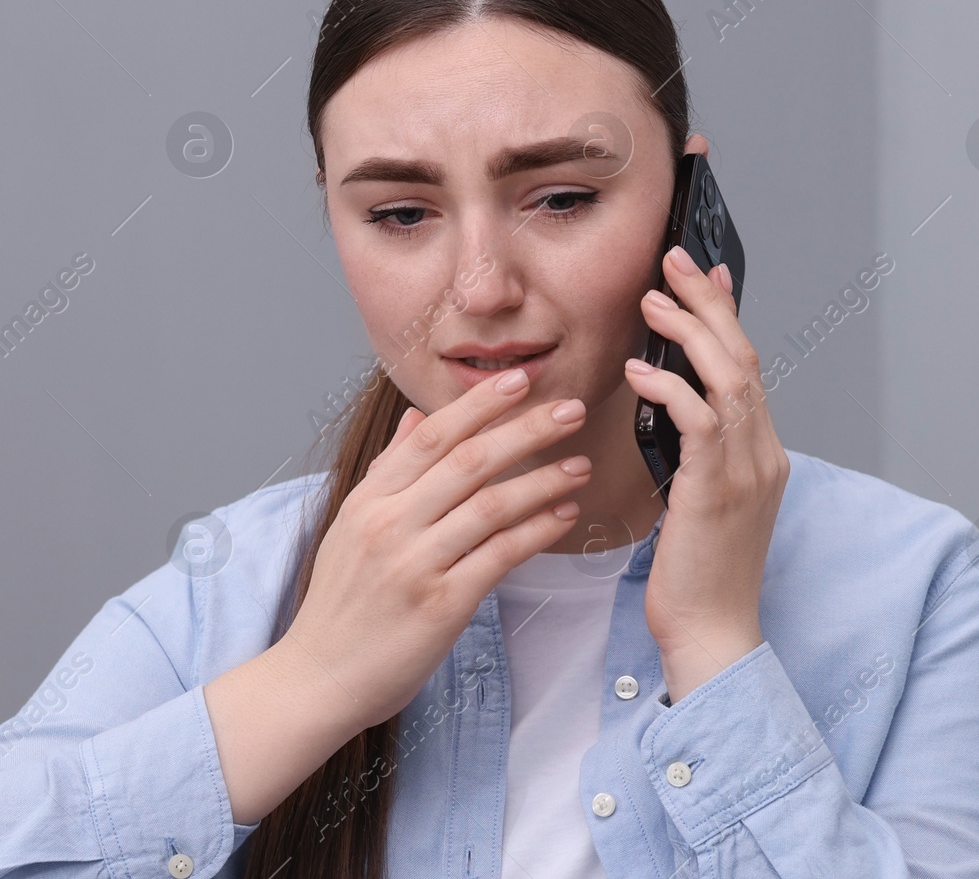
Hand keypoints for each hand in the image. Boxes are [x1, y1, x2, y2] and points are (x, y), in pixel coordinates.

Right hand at [283, 370, 593, 730]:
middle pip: (468, 461)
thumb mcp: (352, 526)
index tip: (520, 381)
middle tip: (571, 409)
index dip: (479, 404)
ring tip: (580, 465)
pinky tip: (564, 515)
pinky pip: (501, 555)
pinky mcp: (442, 604)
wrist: (317, 678)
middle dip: (526, 429)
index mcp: (369, 501)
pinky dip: (538, 531)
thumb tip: (416, 417)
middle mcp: (390, 524)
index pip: (431, 436)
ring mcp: (415, 564)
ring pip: (491, 505)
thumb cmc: (342, 604)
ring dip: (543, 480)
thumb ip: (389, 470)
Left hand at [624, 245, 789, 701]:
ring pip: (727, 378)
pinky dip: (670, 388)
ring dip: (687, 332)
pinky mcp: (716, 490)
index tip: (705, 276)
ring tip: (650, 301)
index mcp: (763, 454)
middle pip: (743, 357)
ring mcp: (747, 471)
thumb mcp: (703, 503)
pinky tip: (639, 372)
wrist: (714, 634)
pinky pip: (698, 421)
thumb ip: (698, 455)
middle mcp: (764, 454)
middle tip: (674, 261)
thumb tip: (673, 410)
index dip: (727, 316)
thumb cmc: (700, 577)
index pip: (748, 367)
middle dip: (708, 303)